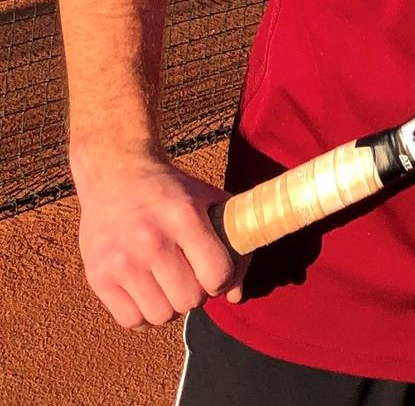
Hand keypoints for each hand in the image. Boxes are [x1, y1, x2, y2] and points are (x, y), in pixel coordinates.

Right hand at [75, 155, 247, 327]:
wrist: (116, 172)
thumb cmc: (169, 191)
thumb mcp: (207, 200)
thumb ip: (231, 242)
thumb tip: (236, 296)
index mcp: (185, 216)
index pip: (218, 275)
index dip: (224, 279)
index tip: (216, 272)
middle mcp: (152, 240)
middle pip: (190, 300)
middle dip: (196, 292)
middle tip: (189, 275)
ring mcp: (122, 260)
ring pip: (162, 316)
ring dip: (170, 305)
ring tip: (166, 283)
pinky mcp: (98, 276)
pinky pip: (132, 321)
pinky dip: (143, 314)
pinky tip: (145, 291)